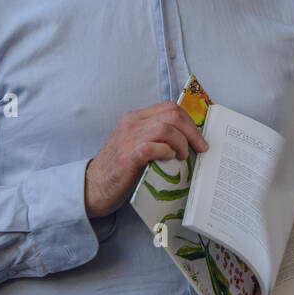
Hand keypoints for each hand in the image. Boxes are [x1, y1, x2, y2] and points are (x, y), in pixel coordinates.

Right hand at [84, 101, 207, 217]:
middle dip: (192, 132)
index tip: (199, 138)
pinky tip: (169, 159)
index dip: (190, 121)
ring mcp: (128, 139)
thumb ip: (157, 136)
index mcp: (135, 118)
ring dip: (182, 143)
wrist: (93, 186)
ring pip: (166, 128)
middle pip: (172, 115)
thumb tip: (189, 139)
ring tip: (182, 156)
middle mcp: (131, 123)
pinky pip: (154, 147)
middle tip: (200, 148)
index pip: (170, 108)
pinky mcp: (128, 156)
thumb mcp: (137, 143)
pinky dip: (167, 152)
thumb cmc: (120, 168)